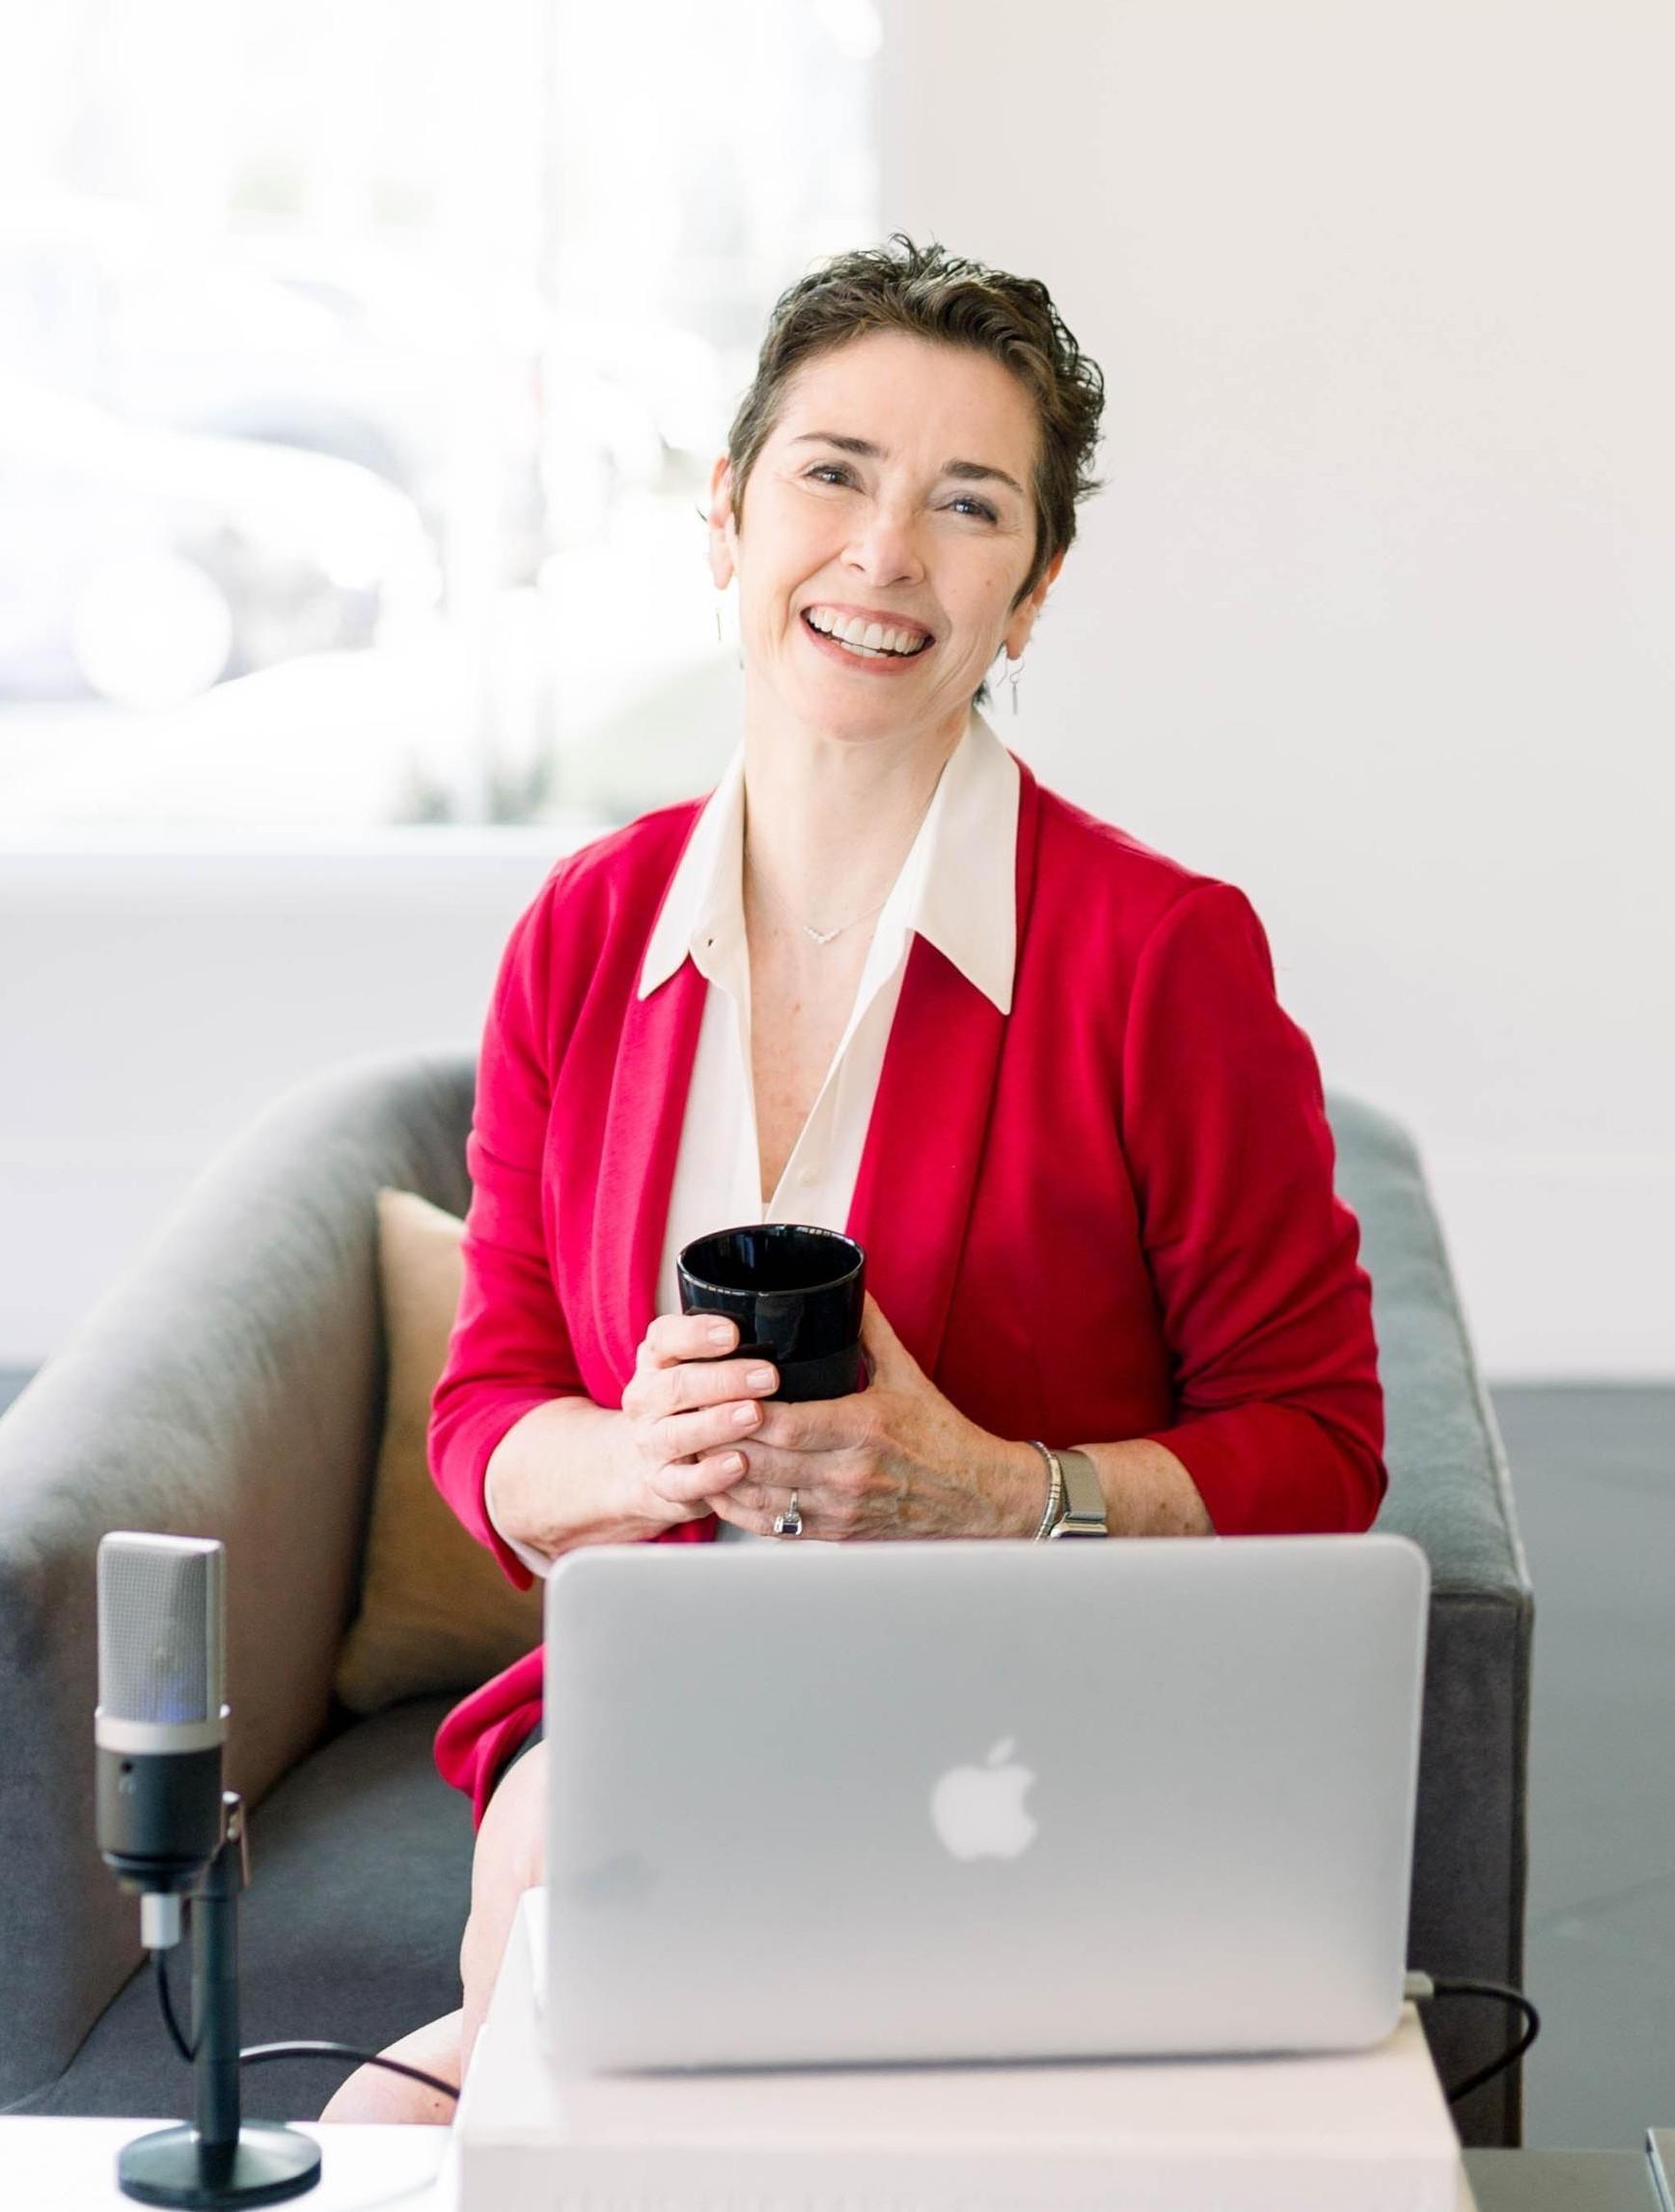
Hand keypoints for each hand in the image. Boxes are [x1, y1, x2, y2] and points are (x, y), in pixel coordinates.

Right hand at [619, 1311, 780, 1527]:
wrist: (644, 1462)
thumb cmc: (687, 1404)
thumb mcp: (695, 1367)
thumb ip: (727, 1352)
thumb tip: (787, 1335)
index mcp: (656, 1362)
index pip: (665, 1339)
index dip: (697, 1334)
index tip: (733, 1333)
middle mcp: (646, 1400)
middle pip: (676, 1386)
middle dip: (725, 1380)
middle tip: (768, 1377)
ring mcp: (650, 1443)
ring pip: (677, 1433)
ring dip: (718, 1424)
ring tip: (755, 1415)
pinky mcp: (661, 1483)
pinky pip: (682, 1481)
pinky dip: (711, 1474)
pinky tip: (739, 1464)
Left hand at [652, 1293, 1041, 1540]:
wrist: (976, 1498)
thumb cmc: (941, 1435)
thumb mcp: (908, 1374)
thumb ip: (870, 1329)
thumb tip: (845, 1287)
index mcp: (865, 1427)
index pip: (788, 1425)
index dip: (743, 1412)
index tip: (715, 1392)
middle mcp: (848, 1472)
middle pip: (764, 1462)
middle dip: (720, 1441)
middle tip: (687, 1419)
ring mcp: (839, 1509)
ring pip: (760, 1499)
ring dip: (721, 1477)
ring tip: (692, 1451)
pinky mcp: (835, 1535)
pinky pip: (773, 1528)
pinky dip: (739, 1511)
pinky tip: (719, 1489)